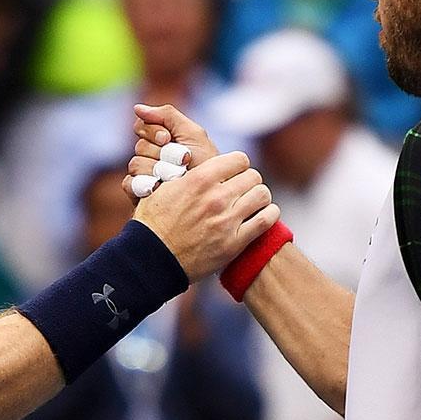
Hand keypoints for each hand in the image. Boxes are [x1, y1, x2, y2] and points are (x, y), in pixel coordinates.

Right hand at [128, 103, 220, 189]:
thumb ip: (168, 116)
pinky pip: (129, 183)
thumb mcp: (194, 135)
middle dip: (161, 154)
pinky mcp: (141, 194)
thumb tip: (137, 107)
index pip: (142, 126)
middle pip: (140, 146)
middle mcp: (152, 157)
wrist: (213, 201)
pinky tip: (159, 190)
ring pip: (135, 164)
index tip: (167, 139)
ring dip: (158, 170)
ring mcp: (145, 176)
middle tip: (181, 163)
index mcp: (163, 140)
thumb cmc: (209, 167)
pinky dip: (143, 185)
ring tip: (176, 179)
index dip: (153, 132)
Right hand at [133, 149, 278, 281]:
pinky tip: (263, 214)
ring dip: (260, 197)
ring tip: (253, 202)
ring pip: (262, 195)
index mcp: (199, 180)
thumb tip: (194, 160)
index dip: (238, 165)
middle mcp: (215, 198)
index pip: (238, 159)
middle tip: (244, 189)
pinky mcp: (234, 243)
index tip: (234, 172)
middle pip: (253, 176)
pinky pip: (265, 220)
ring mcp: (226, 221)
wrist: (151, 260)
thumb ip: (186, 173)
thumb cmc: (153, 223)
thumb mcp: (163, 188)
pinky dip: (269, 214)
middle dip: (249, 181)